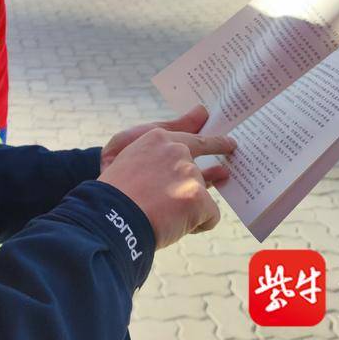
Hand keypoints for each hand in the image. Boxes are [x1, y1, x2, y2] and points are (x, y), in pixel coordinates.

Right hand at [97, 120, 236, 249]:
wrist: (109, 215)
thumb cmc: (115, 191)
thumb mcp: (128, 158)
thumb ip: (163, 145)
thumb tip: (201, 112)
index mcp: (157, 139)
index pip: (192, 138)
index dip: (214, 143)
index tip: (229, 144)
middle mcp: (177, 150)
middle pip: (197, 172)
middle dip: (198, 182)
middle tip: (212, 181)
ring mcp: (188, 173)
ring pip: (199, 196)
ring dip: (185, 208)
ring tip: (161, 217)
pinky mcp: (197, 197)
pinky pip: (210, 216)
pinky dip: (196, 226)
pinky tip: (174, 227)